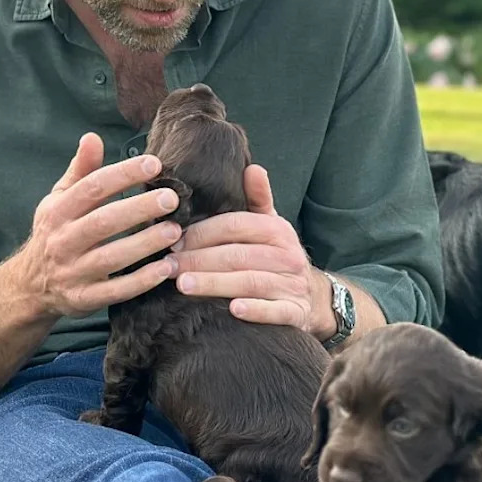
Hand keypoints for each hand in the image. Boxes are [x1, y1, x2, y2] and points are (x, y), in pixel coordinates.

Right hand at [13, 133, 181, 318]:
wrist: (29, 287)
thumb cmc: (55, 233)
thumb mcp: (59, 200)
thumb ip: (80, 171)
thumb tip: (92, 136)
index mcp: (58, 211)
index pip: (92, 188)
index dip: (123, 174)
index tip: (154, 164)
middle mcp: (62, 241)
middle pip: (103, 222)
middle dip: (139, 208)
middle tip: (172, 198)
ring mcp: (72, 272)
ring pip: (111, 257)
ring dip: (145, 244)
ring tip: (176, 231)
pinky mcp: (84, 299)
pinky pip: (115, 291)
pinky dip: (141, 281)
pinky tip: (167, 268)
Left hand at [165, 164, 335, 338]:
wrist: (312, 298)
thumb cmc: (276, 258)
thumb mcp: (270, 226)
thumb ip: (258, 199)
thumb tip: (253, 167)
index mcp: (278, 230)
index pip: (235, 226)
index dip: (203, 233)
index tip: (174, 241)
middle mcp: (288, 256)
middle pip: (238, 255)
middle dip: (199, 260)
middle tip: (168, 266)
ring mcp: (293, 285)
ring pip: (251, 282)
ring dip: (216, 283)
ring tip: (184, 285)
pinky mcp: (295, 313)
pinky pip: (275, 311)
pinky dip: (256, 310)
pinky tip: (233, 310)